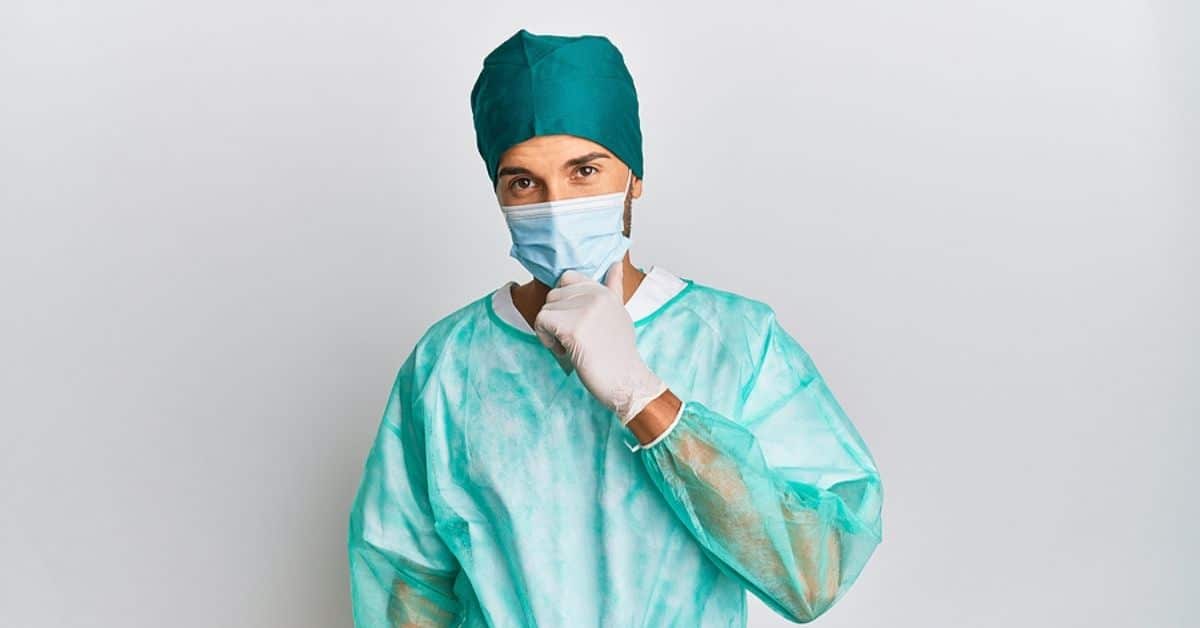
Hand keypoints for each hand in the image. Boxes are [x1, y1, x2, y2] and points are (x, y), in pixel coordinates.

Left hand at [533, 262, 667, 423]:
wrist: (624, 380)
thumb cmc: (619, 353)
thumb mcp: (619, 313)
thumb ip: (613, 288)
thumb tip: (615, 264)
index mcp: (604, 291)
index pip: (567, 278)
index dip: (563, 301)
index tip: (574, 321)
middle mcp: (596, 296)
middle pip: (553, 295)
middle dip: (556, 318)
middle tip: (573, 339)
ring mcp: (585, 310)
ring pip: (546, 309)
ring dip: (551, 331)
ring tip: (571, 346)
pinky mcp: (573, 328)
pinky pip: (541, 322)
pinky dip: (545, 339)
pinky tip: (563, 351)